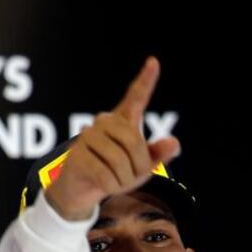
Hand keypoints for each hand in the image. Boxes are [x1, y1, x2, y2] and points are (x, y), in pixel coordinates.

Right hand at [44, 57, 181, 220]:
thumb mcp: (141, 167)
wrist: (81, 189)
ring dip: (124, 180)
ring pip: (119, 161)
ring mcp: (88, 136)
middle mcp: (104, 122)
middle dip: (139, 166)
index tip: (154, 62)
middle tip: (133, 177)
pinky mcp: (77, 155)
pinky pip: (105, 174)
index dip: (146, 80)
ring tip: (117, 182)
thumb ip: (157, 155)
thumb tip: (175, 143)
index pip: (136, 97)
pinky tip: (104, 186)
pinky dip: (111, 186)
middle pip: (133, 142)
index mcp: (122, 121)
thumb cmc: (115, 173)